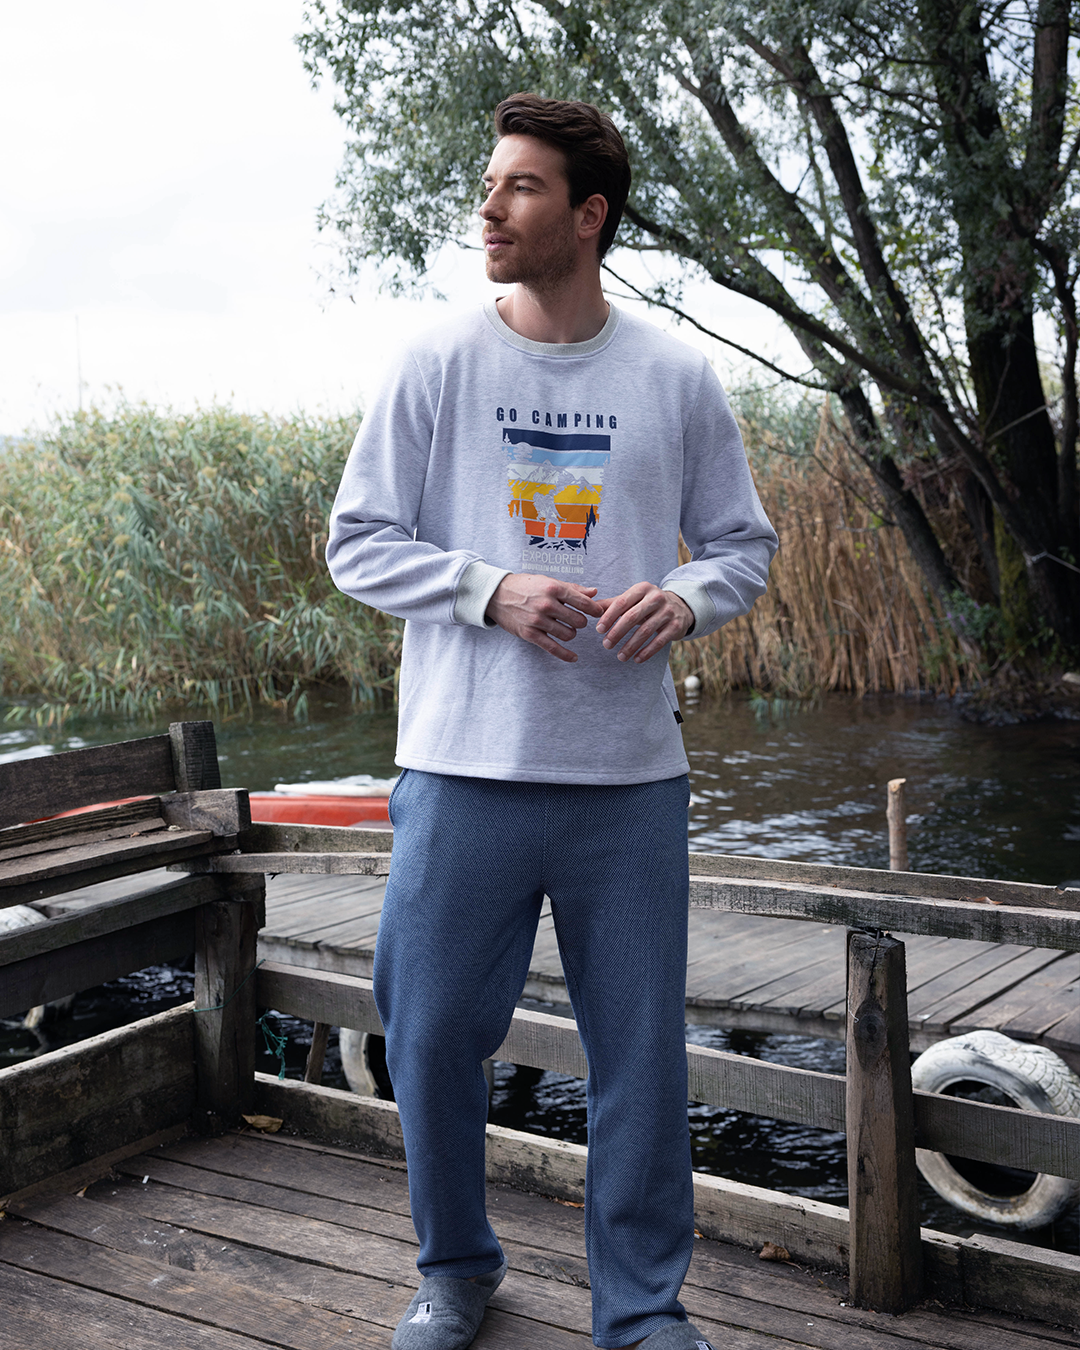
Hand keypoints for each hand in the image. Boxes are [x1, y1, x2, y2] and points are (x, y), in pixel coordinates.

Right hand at [486, 573, 604, 662]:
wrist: (496, 595)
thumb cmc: (525, 586)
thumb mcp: (548, 582)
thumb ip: (572, 588)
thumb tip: (594, 592)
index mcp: (553, 588)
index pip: (583, 602)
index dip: (595, 609)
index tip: (598, 613)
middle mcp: (546, 604)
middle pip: (578, 621)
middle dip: (581, 622)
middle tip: (576, 620)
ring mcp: (537, 620)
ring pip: (568, 634)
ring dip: (571, 633)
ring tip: (565, 628)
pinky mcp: (530, 634)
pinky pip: (553, 648)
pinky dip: (566, 655)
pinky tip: (574, 658)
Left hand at [595, 582, 693, 663]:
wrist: (680, 606)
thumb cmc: (648, 604)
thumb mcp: (633, 599)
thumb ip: (612, 604)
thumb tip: (590, 607)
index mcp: (642, 588)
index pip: (622, 602)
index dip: (609, 617)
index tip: (599, 630)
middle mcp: (656, 598)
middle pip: (632, 617)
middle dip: (617, 632)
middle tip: (606, 645)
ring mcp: (668, 612)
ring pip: (645, 631)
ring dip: (630, 646)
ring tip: (620, 657)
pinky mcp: (676, 626)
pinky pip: (659, 641)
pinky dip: (646, 652)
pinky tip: (636, 659)